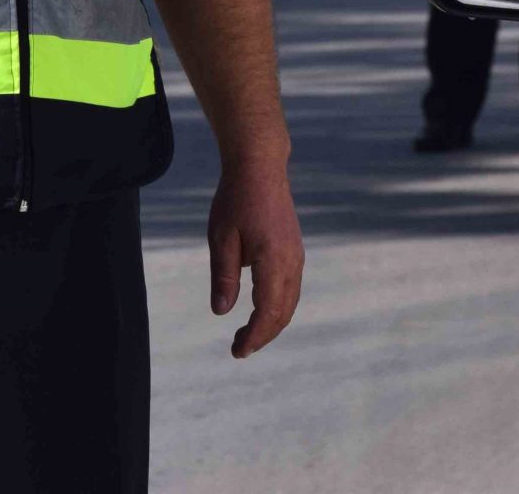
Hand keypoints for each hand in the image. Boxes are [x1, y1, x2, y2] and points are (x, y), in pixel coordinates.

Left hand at [209, 157, 303, 358]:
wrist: (260, 166)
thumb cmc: (236, 199)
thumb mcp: (222, 239)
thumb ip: (224, 277)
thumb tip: (222, 312)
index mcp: (274, 261)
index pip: (268, 312)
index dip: (255, 336)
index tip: (237, 351)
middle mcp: (292, 262)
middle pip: (283, 312)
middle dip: (263, 335)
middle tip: (238, 349)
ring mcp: (296, 255)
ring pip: (290, 301)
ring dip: (271, 322)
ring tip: (247, 334)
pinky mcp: (294, 249)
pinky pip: (291, 287)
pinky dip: (278, 306)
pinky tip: (260, 308)